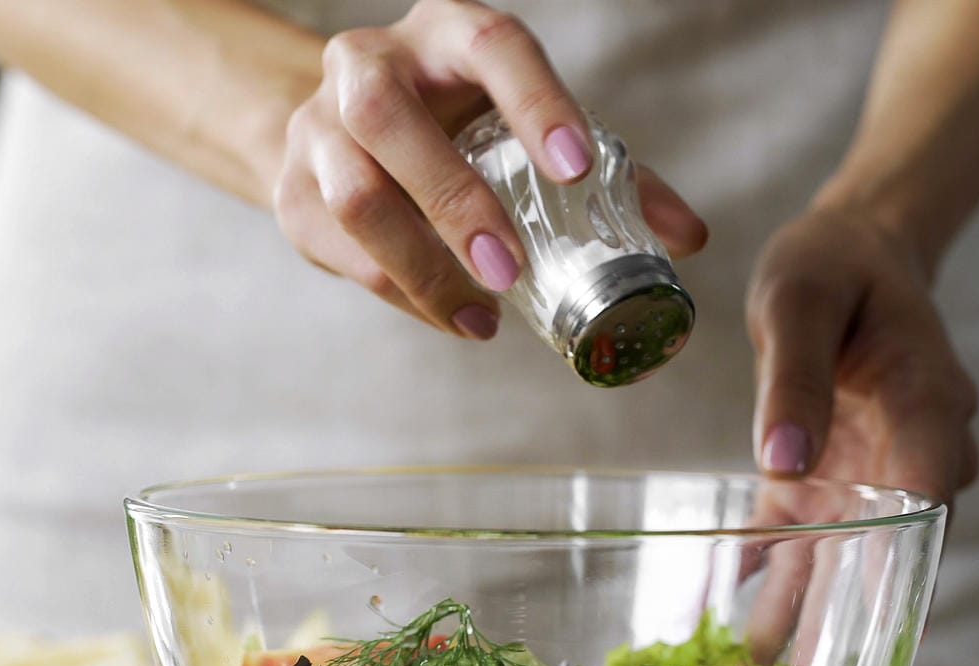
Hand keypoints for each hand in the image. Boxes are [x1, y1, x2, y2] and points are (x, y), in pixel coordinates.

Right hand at [271, 0, 705, 339]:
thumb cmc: (460, 125)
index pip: (491, 47)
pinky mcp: (292, 192)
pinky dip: (403, 295)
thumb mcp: (524, 127)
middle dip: (452, 201)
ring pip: (354, 195)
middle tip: (510, 271)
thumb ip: (608, 175)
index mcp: (444, 33)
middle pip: (389, 120)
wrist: (343, 131)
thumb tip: (685, 237)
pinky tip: (454, 318)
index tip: (579, 169)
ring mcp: (318, 126)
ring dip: (421, 266)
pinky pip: (342, 252)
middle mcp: (369, 64)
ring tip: (482, 316)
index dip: (537, 104)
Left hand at [738, 206, 975, 663]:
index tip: (881, 623)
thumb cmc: (833, 268)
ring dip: (810, 615)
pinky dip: (767, 578)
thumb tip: (782, 464)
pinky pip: (798, 539)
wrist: (846, 258)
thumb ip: (796, 378)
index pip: (930, 492)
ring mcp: (867, 474)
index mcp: (924, 402)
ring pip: (845, 556)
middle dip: (858, 615)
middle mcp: (909, 453)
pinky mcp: (822, 481)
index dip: (906, 560)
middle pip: (894, 545)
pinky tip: (726, 624)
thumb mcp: (801, 300)